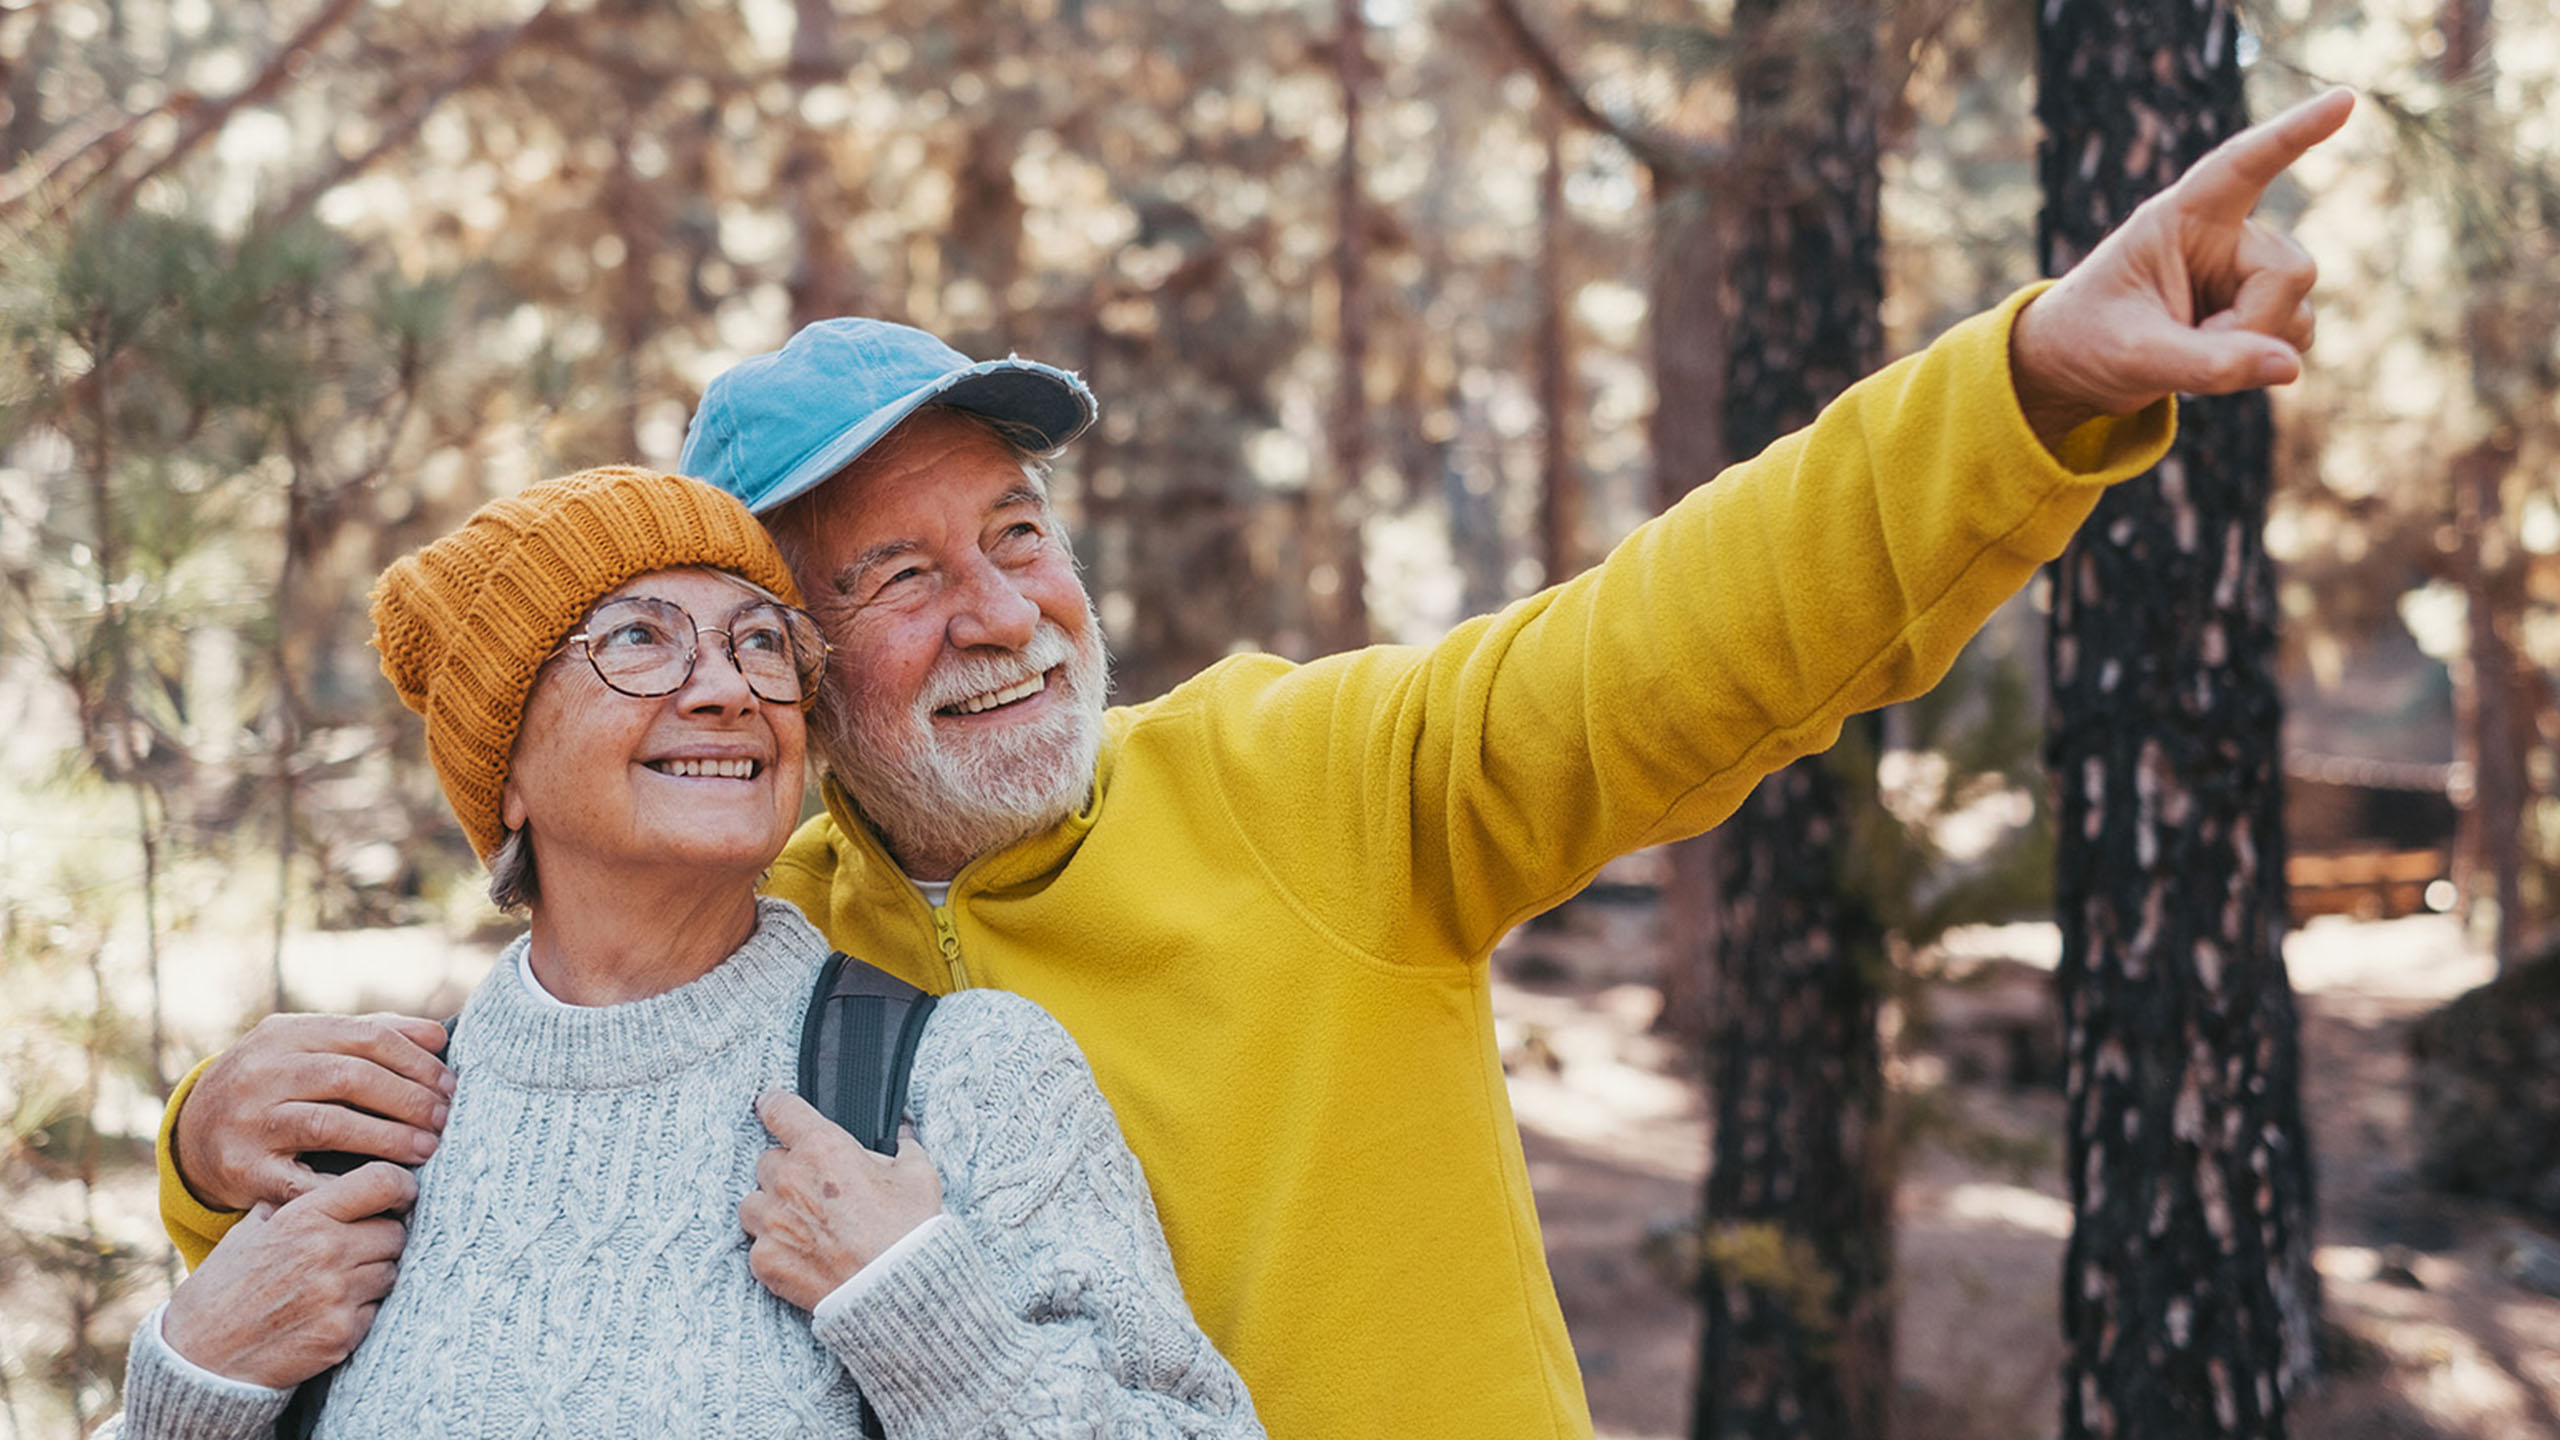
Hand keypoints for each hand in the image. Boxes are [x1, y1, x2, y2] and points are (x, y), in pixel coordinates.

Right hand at [160, 1161, 415, 1387]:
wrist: (201, 1356)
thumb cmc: (225, 1288)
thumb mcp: (251, 1229)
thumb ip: (294, 1203)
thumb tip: (338, 1182)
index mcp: (305, 1216)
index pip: (383, 1182)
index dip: (401, 1186)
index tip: (401, 1196)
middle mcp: (327, 1250)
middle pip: (396, 1231)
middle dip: (382, 1238)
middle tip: (355, 1251)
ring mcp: (338, 1294)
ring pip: (391, 1271)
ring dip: (374, 1275)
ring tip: (335, 1285)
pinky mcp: (343, 1333)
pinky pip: (377, 1310)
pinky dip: (361, 1311)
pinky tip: (327, 1313)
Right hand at [174, 1013, 452, 1212]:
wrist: (193, 1135)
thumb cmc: (274, 1086)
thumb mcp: (307, 1047)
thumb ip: (369, 1036)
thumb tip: (438, 1035)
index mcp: (285, 1034)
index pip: (367, 1037)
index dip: (417, 1062)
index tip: (451, 1086)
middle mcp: (262, 1072)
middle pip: (353, 1077)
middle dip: (409, 1099)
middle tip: (444, 1120)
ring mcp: (249, 1121)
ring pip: (332, 1124)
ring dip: (390, 1138)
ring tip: (427, 1149)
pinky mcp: (243, 1169)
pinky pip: (303, 1181)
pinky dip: (347, 1187)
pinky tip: (381, 1191)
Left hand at [738, 1091, 944, 1311]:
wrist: (899, 1292)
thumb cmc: (910, 1232)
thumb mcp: (918, 1176)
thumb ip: (903, 1149)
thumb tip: (901, 1137)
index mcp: (824, 1148)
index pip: (780, 1110)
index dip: (774, 1105)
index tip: (771, 1106)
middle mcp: (790, 1180)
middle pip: (767, 1160)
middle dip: (788, 1171)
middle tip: (816, 1190)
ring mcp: (773, 1222)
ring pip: (752, 1202)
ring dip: (771, 1208)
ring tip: (801, 1224)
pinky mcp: (765, 1260)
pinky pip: (756, 1245)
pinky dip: (774, 1249)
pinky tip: (803, 1256)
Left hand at [2010, 87, 2354, 448]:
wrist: (2073, 368)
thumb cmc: (2087, 341)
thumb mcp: (2135, 356)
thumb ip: (2209, 364)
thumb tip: (2290, 367)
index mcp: (2180, 217)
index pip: (2242, 165)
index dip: (2294, 133)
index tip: (2344, 100)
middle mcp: (2223, 236)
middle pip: (2293, 270)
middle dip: (2255, 324)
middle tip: (2191, 347)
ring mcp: (2245, 273)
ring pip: (2300, 309)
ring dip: (2256, 347)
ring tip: (2189, 350)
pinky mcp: (2257, 309)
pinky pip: (2296, 337)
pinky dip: (2263, 362)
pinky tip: (2214, 360)